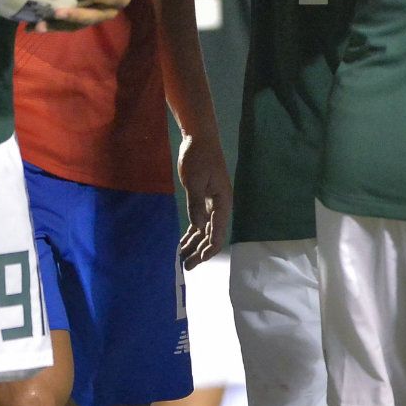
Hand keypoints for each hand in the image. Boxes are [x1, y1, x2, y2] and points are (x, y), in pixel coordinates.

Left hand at [37, 0, 147, 30]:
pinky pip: (64, 25)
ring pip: (75, 25)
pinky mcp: (79, 18)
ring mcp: (91, 15)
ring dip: (57, 26)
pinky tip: (30, 27)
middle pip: (92, 17)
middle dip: (75, 16)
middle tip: (58, 12)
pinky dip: (49, 26)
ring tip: (38, 26)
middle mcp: (106, 10)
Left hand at [176, 132, 232, 266]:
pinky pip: (199, 222)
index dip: (209, 249)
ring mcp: (212, 204)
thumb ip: (196, 205)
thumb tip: (198, 227)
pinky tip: (183, 243)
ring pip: (205, 231)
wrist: (199, 139)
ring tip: (182, 259)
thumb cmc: (199, 157)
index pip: (219, 233)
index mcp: (223, 202)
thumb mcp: (195, 181)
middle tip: (186, 266)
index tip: (198, 261)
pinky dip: (191, 233)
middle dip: (200, 252)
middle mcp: (220, 206)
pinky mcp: (203, 200)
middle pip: (212, 235)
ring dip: (195, 245)